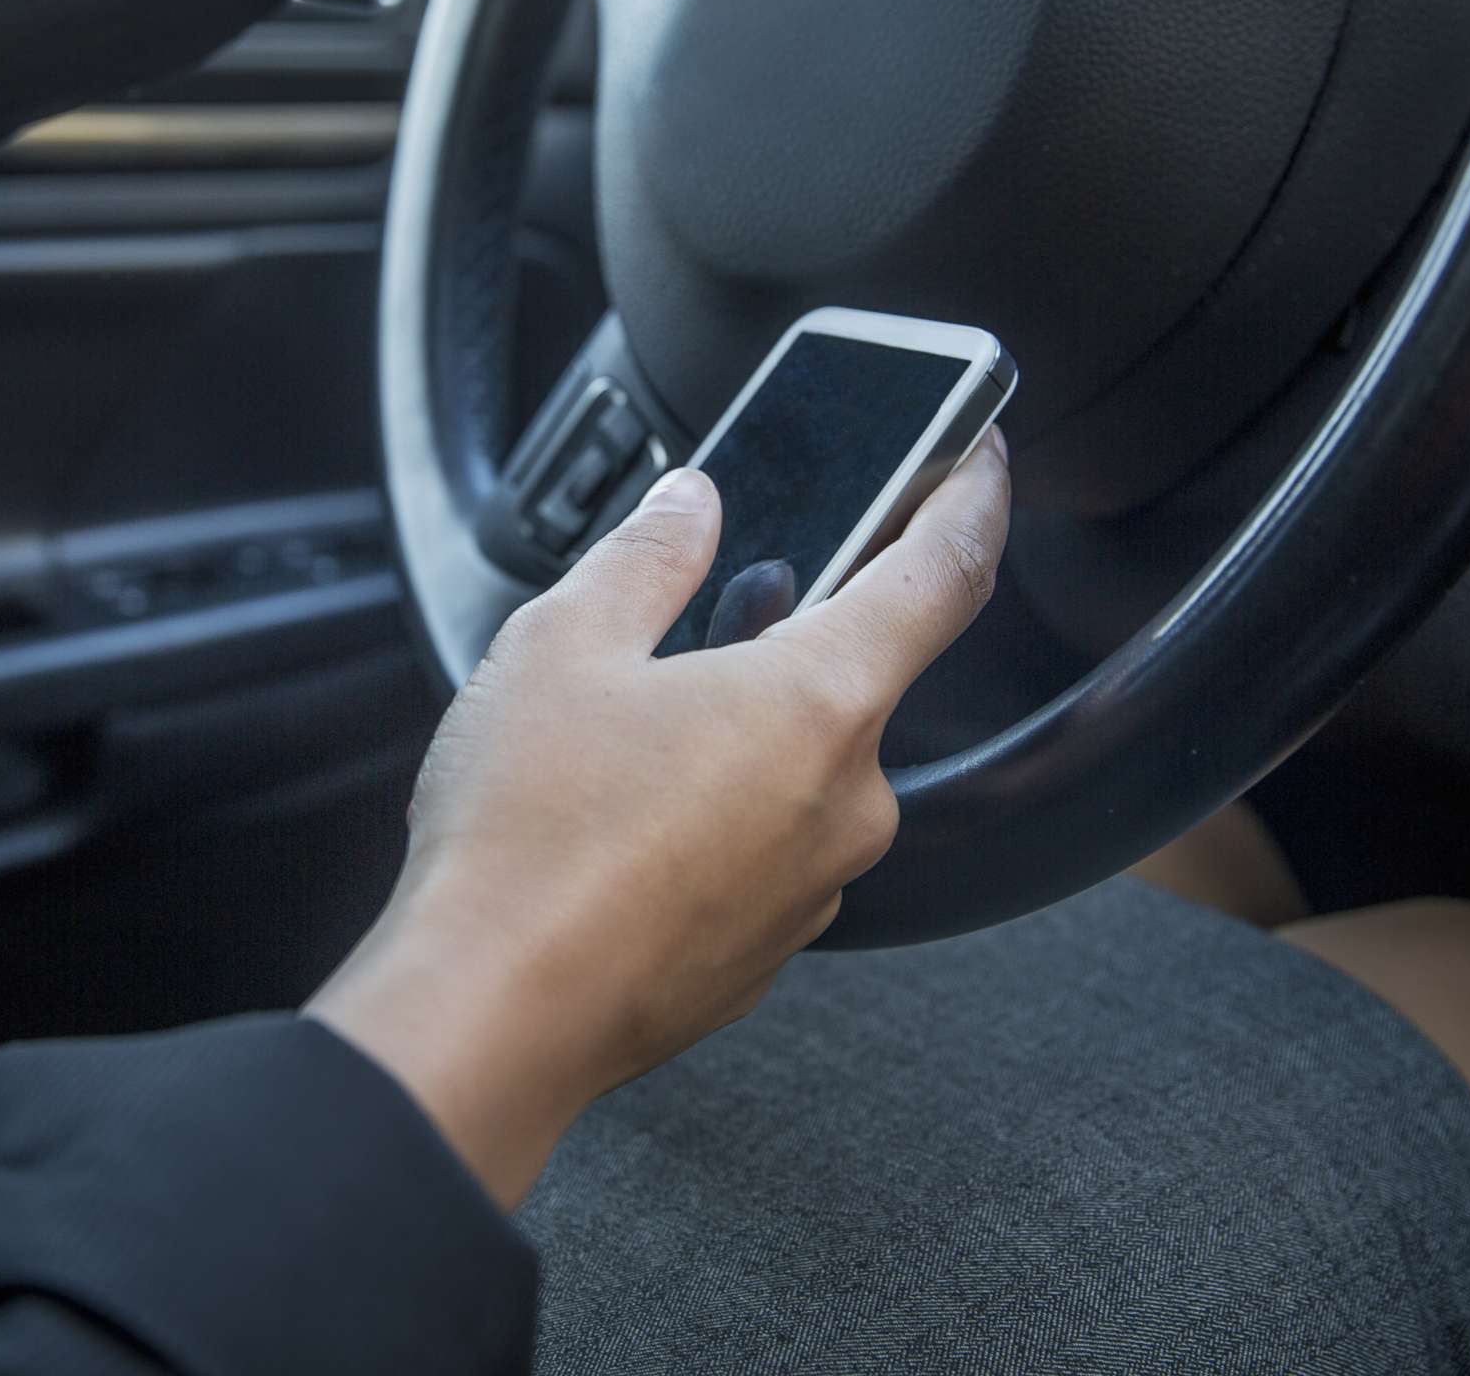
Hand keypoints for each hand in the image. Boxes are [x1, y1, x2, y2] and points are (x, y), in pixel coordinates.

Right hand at [306, 436, 1011, 1205]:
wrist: (491, 1015)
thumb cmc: (525, 838)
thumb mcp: (562, 645)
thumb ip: (646, 557)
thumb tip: (691, 505)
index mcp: (819, 703)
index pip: (946, 573)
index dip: (971, 497)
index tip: (977, 455)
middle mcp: (847, 800)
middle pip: (858, 674)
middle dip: (797, 625)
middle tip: (718, 592)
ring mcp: (815, 885)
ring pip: (806, 766)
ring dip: (748, 722)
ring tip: (635, 716)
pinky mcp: (769, 947)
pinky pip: (769, 843)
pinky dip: (723, 805)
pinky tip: (630, 806)